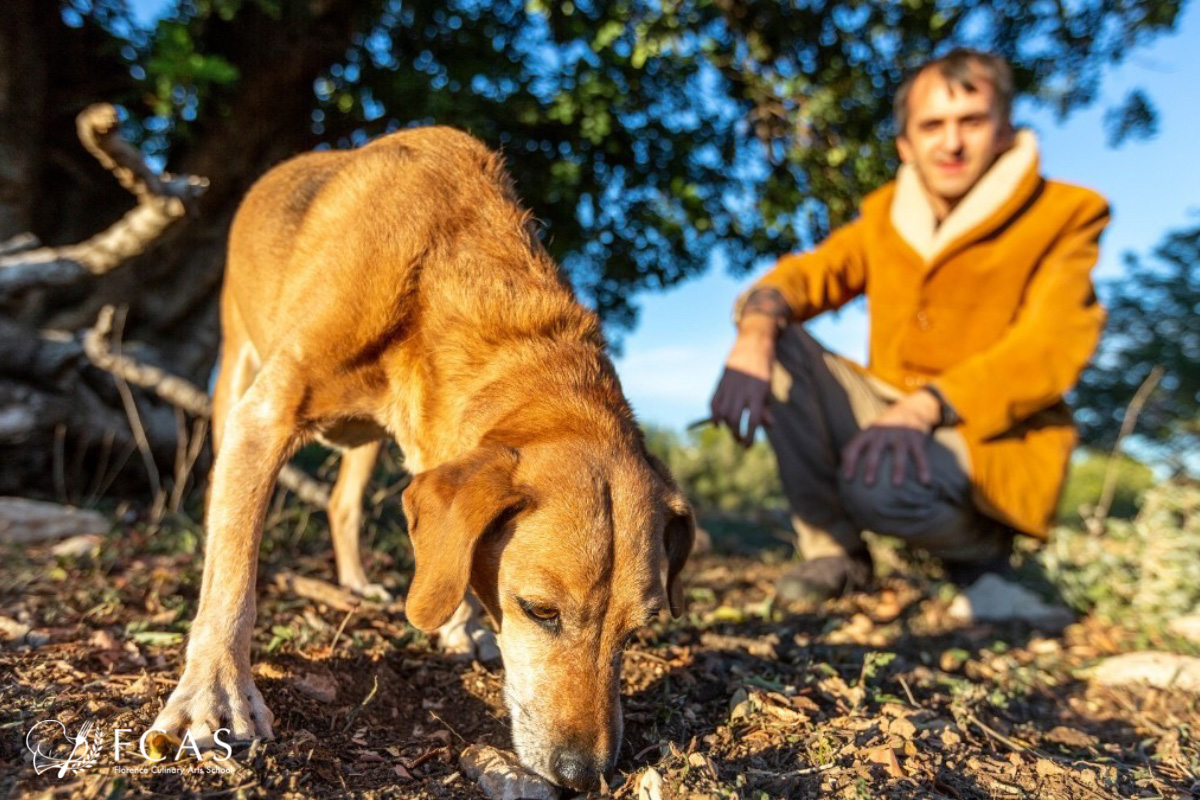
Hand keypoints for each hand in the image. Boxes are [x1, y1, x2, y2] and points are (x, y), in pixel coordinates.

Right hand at [708, 316, 776, 446]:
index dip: (750, 436)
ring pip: (722, 413)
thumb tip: (769, 425)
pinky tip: (717, 423)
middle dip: (736, 434)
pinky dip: (713, 414)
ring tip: (731, 431)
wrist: (752, 343)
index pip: (754, 420)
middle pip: (735, 419)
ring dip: (725, 426)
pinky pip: (713, 402)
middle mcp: (742, 390)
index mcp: (758, 392)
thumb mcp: (767, 387)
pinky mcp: (721, 382)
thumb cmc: (763, 368)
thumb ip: (766, 406)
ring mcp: (729, 386)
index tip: (748, 446)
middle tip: (740, 440)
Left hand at [841, 390, 940, 486]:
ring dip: (897, 469)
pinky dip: (923, 467)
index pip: (854, 446)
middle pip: (875, 449)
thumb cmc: (886, 428)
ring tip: (896, 484)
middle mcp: (883, 432)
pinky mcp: (916, 437)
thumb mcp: (871, 432)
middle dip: (871, 466)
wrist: (912, 407)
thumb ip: (860, 447)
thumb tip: (844, 475)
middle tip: (868, 483)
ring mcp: (900, 434)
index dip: (849, 462)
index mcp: (868, 433)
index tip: (848, 479)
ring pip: (899, 452)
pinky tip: (925, 481)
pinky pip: (920, 454)